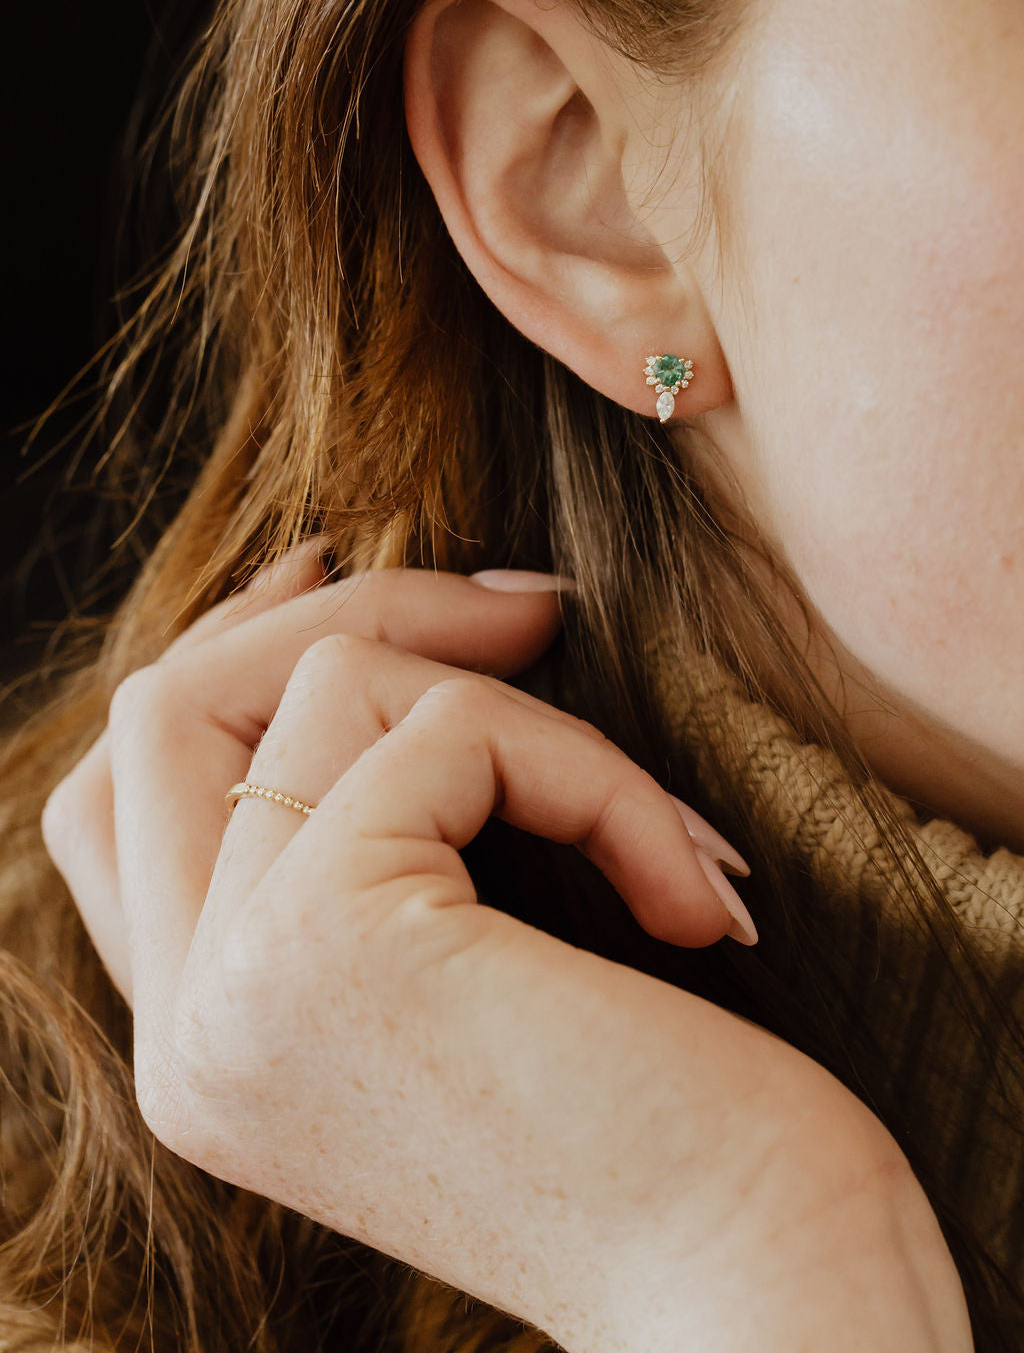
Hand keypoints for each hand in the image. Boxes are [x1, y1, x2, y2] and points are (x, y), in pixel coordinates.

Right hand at [41, 551, 970, 1352]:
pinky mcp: (326, 944)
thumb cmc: (660, 1141)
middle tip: (524, 607)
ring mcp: (236, 991)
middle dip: (350, 615)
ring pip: (327, 688)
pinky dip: (589, 773)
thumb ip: (371, 852)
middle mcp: (184, 1030)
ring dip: (522, 707)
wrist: (765, 1302)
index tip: (334, 579)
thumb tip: (391, 629)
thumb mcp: (467, 983)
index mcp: (206, 1045)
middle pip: (165, 712)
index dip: (218, 663)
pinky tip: (687, 892)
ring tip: (653, 829)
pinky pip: (452, 731)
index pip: (118, 801)